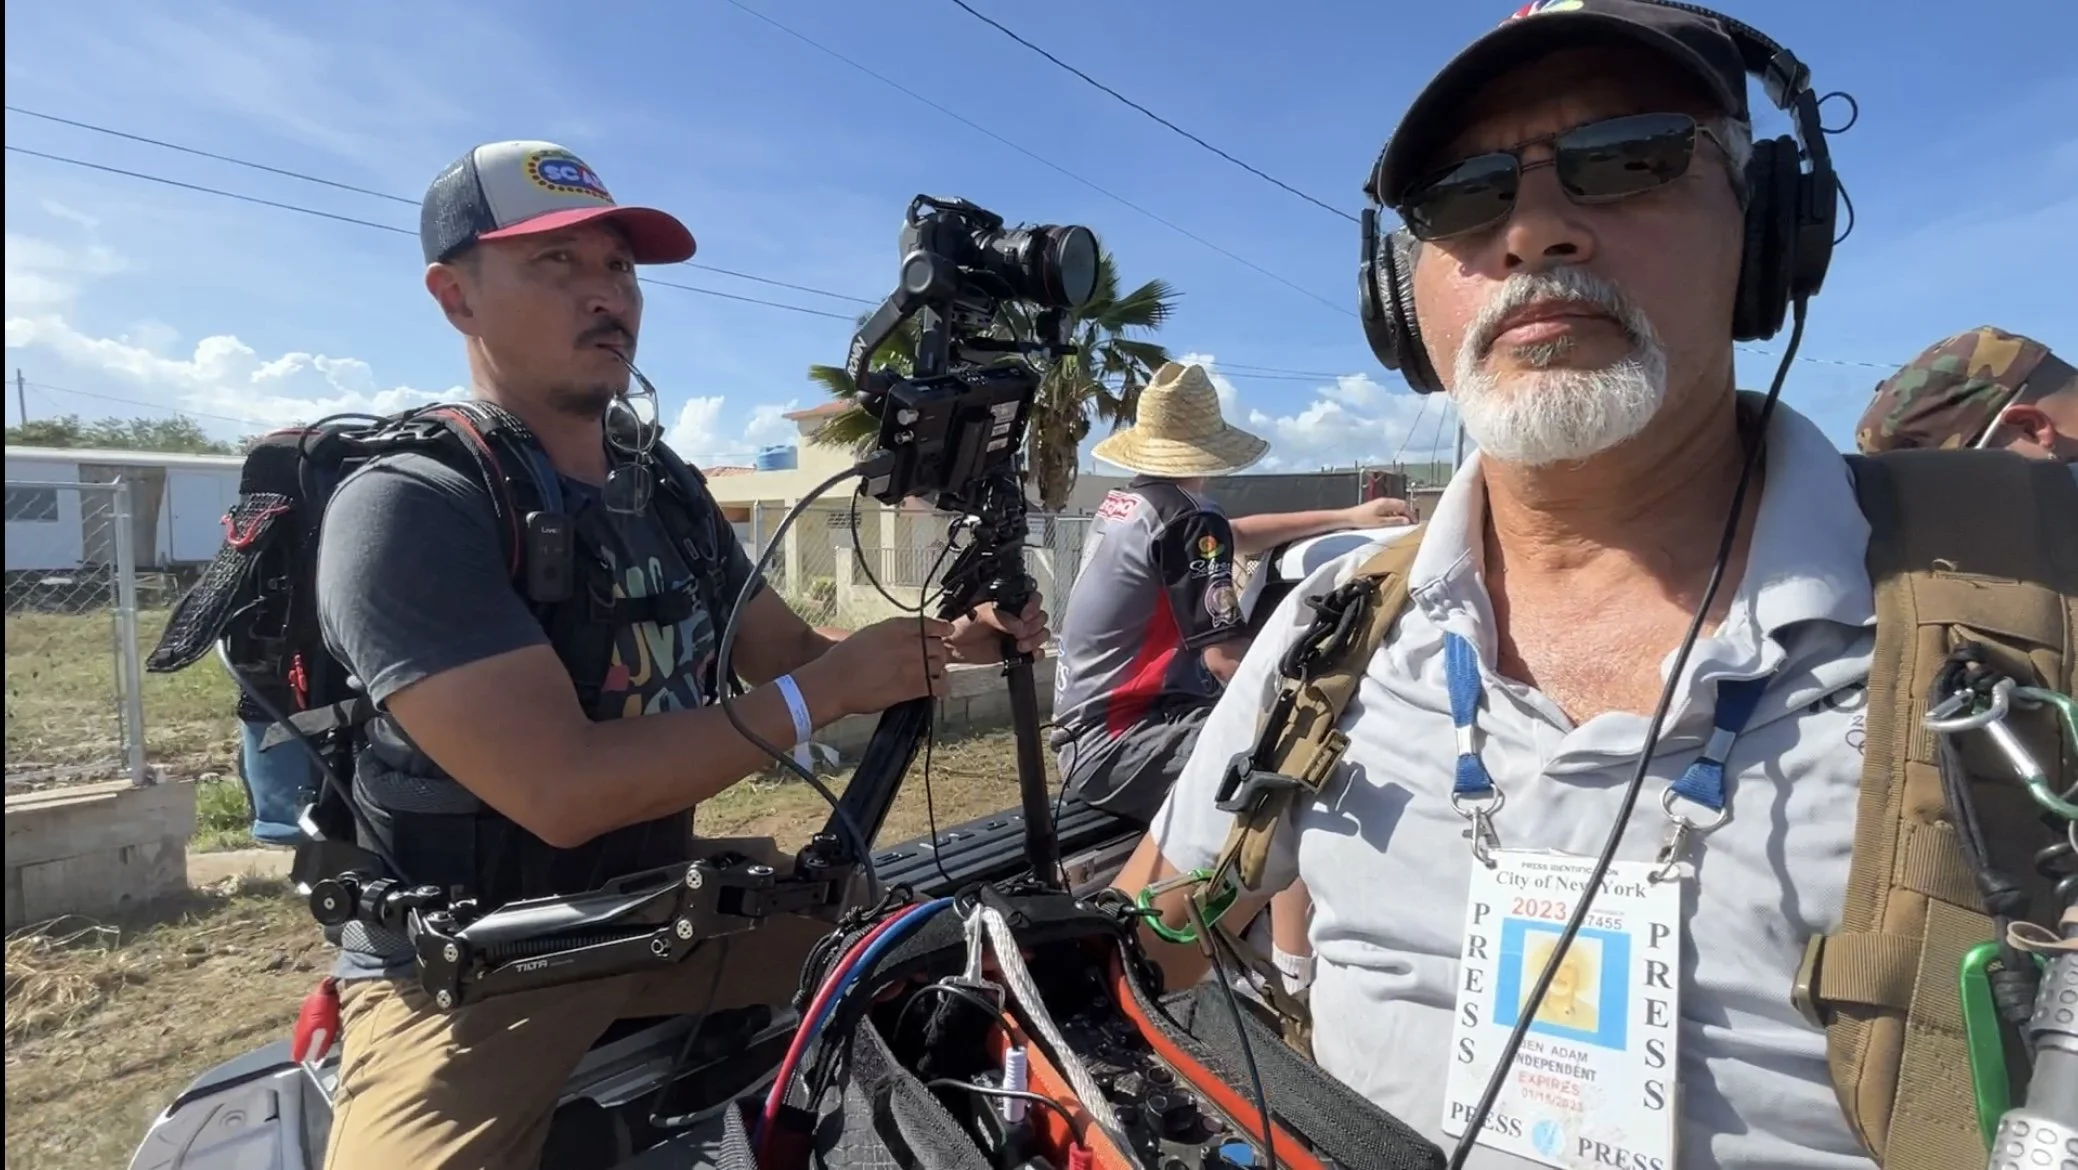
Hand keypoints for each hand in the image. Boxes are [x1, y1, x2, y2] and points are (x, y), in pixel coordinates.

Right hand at [807, 615, 952, 717]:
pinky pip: (938, 686)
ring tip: (932, 674)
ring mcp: (914, 665)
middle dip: (938, 653)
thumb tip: (905, 639)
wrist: (836, 681)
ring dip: (938, 670)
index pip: (931, 625)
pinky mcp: (913, 687)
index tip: (946, 631)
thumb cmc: (845, 658)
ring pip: (941, 666)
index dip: (942, 629)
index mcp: (898, 627)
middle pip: (939, 646)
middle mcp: (910, 644)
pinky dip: (940, 687)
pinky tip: (935, 689)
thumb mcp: (871, 634)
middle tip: (933, 659)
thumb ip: (893, 634)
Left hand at [947, 595, 1050, 663]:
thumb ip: (1001, 618)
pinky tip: (1029, 654)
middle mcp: (1018, 619)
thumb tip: (1020, 624)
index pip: (1033, 600)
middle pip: (1041, 618)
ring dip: (1035, 640)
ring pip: (1042, 634)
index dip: (1034, 607)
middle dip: (1034, 626)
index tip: (1024, 615)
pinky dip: (1037, 653)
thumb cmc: (965, 626)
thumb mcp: (981, 614)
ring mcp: (1020, 635)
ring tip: (1020, 645)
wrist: (956, 647)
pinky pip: (1037, 652)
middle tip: (1019, 633)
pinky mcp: (1019, 652)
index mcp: (1010, 605)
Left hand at [1343, 497, 1414, 527]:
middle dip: (1407, 513)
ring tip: (1403, 524)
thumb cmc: (1362, 520)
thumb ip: (1394, 521)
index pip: (1404, 505)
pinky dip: (1394, 514)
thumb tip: (1406, 521)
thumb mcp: (1380, 522)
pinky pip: (1389, 509)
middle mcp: (1384, 501)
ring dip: (1400, 514)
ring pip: (1395, 507)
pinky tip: (1392, 522)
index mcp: (1386, 502)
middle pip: (1400, 505)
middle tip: (1411, 523)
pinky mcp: (1376, 507)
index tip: (1414, 522)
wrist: (1348, 518)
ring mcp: (1380, 503)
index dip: (1410, 514)